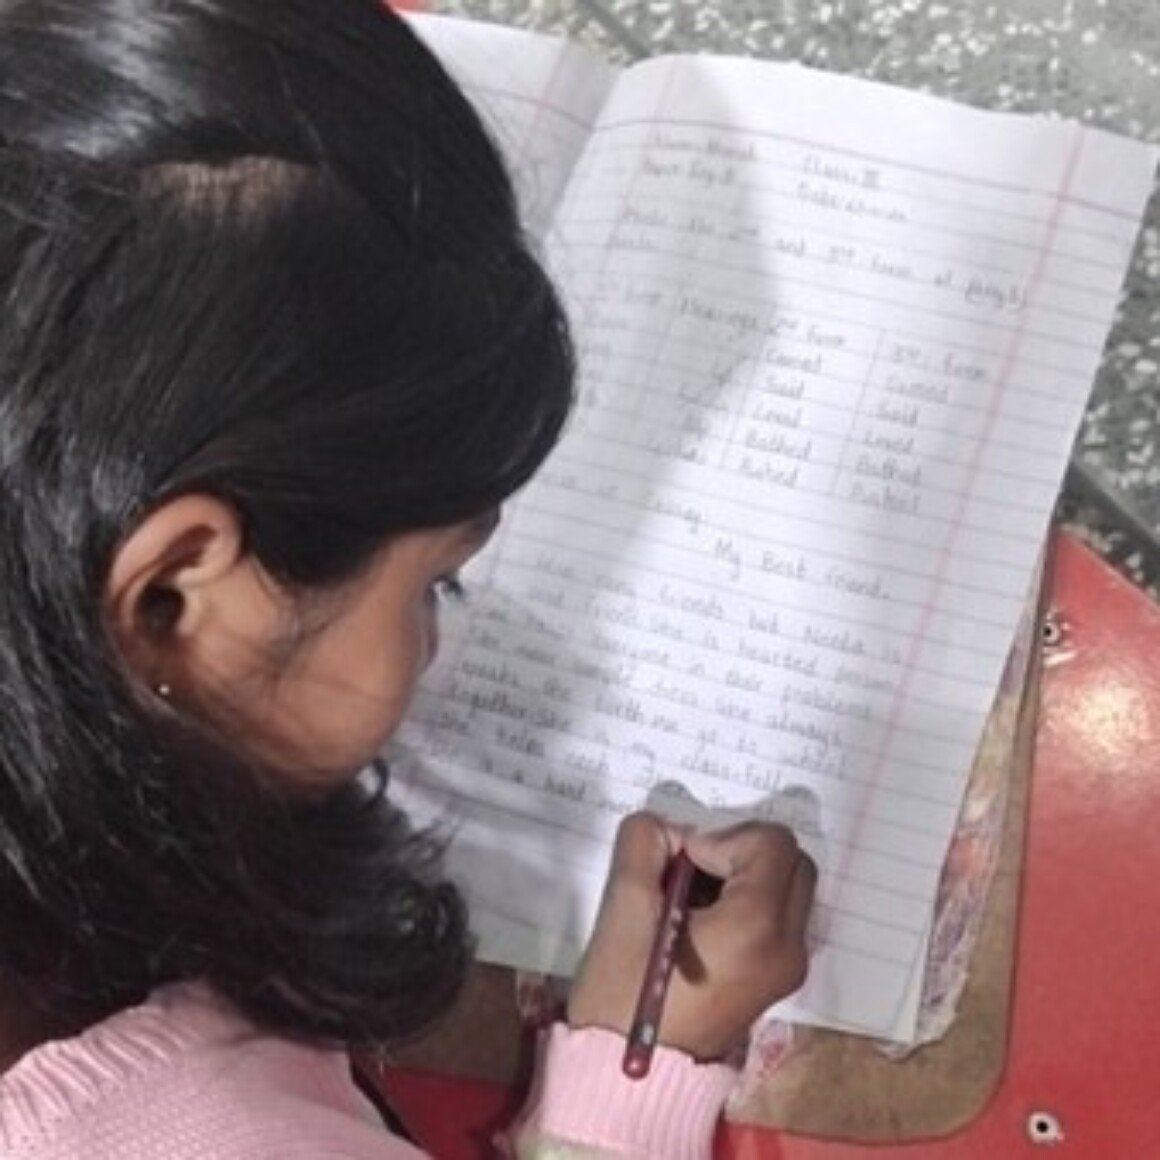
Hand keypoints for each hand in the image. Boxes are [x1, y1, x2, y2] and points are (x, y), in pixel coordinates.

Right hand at [568, 811, 815, 1061]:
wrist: (627, 1078)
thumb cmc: (624, 996)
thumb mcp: (623, 908)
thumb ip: (643, 845)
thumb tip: (666, 828)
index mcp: (757, 928)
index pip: (771, 843)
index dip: (722, 836)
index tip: (681, 862)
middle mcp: (788, 947)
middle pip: (791, 860)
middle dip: (741, 850)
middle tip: (691, 870)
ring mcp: (787, 967)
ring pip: (787, 886)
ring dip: (745, 873)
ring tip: (691, 896)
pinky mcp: (775, 979)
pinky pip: (778, 916)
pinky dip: (748, 899)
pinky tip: (699, 919)